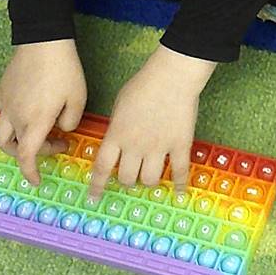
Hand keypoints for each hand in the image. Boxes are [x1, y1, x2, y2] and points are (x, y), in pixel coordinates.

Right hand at [0, 39, 85, 186]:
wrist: (45, 42)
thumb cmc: (64, 70)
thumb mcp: (78, 99)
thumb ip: (71, 121)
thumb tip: (62, 128)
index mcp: (36, 122)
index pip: (28, 156)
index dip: (31, 172)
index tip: (38, 181)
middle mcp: (16, 118)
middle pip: (18, 147)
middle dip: (35, 153)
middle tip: (55, 142)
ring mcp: (5, 106)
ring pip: (0, 136)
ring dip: (10, 147)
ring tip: (22, 146)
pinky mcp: (0, 93)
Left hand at [88, 46, 217, 203]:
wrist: (171, 76)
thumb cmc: (143, 84)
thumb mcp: (119, 105)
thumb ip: (117, 127)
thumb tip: (117, 140)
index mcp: (117, 135)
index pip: (102, 168)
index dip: (97, 186)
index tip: (94, 198)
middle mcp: (135, 147)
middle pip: (127, 178)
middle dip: (127, 180)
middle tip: (131, 176)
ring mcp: (159, 148)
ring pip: (150, 179)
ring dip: (148, 181)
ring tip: (151, 176)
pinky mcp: (180, 145)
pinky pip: (179, 171)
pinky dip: (179, 184)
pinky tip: (179, 191)